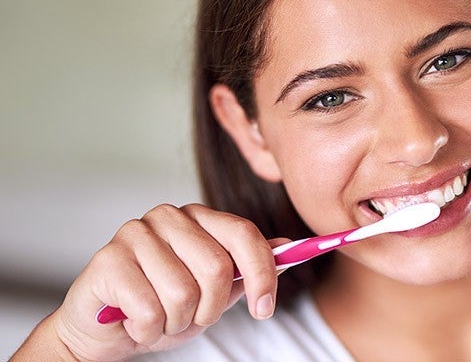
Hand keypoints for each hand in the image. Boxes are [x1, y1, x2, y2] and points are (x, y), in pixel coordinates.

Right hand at [29, 203, 289, 360]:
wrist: (105, 331)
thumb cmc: (162, 306)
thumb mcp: (214, 293)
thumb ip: (247, 270)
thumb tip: (288, 246)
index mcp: (199, 218)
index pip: (244, 234)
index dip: (262, 274)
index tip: (264, 309)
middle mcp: (168, 217)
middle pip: (218, 268)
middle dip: (210, 309)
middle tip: (189, 316)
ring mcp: (135, 233)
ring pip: (183, 293)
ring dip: (176, 322)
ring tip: (159, 317)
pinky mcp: (108, 259)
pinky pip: (150, 310)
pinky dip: (148, 330)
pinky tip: (134, 321)